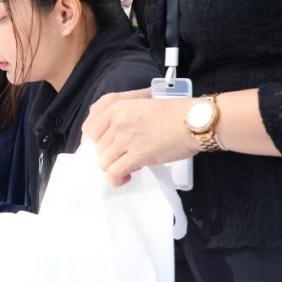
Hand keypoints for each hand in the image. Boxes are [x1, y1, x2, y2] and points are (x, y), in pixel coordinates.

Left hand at [81, 89, 199, 186]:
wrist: (193, 121)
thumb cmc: (174, 111)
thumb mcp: (142, 102)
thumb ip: (124, 112)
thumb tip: (111, 129)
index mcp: (116, 107)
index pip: (88, 128)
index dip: (94, 142)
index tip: (104, 148)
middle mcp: (116, 122)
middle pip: (96, 147)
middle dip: (108, 154)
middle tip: (124, 156)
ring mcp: (125, 139)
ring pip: (103, 161)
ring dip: (114, 167)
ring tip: (128, 167)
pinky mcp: (137, 155)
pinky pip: (114, 173)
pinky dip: (118, 179)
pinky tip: (127, 176)